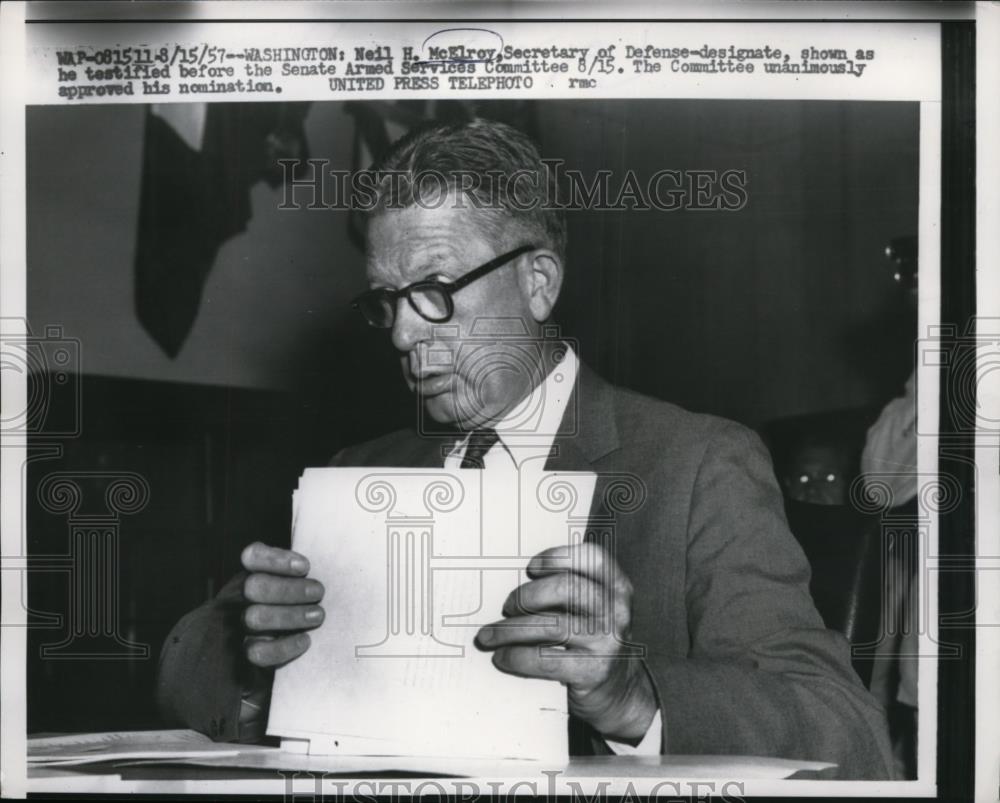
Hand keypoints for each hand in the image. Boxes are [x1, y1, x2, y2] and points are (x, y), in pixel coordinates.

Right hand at [240, 541, 324, 667]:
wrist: (293, 639)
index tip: (305, 566)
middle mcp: (239, 595)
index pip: (252, 556)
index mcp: (252, 571)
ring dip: (290, 615)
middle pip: (253, 587)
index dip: (275, 560)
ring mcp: (241, 623)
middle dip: (289, 589)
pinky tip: (305, 640)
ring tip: (318, 615)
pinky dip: (284, 646)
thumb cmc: (305, 600)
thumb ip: (305, 574)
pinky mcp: (249, 650)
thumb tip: (332, 568)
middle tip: (318, 592)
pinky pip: (258, 652)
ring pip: (255, 617)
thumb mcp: (302, 581)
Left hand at [475, 543, 656, 741]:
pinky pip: (545, 659)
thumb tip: (512, 586)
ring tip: (489, 636)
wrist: (618, 692)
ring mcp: (608, 642)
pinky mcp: (594, 671)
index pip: (592, 557)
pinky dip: (516, 657)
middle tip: (506, 607)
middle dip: (527, 596)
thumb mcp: (591, 609)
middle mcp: (616, 611)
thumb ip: (567, 592)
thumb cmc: (591, 640)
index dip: (557, 557)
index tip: (531, 568)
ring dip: (509, 630)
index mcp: (616, 587)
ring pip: (550, 626)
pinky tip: (502, 658)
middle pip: (566, 588)